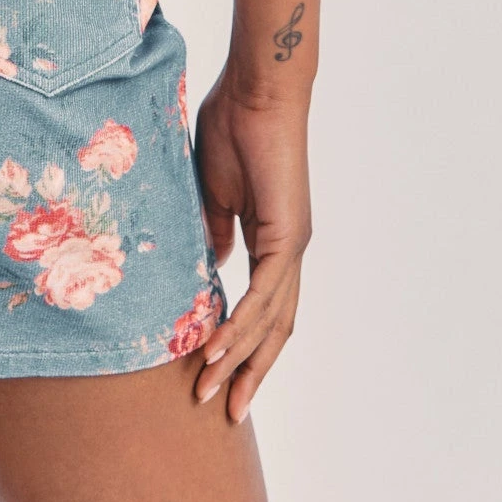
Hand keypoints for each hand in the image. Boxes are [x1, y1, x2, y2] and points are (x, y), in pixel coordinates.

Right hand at [191, 72, 311, 421]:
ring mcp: (292, 246)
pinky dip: (241, 325)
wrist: (257, 90)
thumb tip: (211, 268)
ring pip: (270, 321)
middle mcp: (289, 252)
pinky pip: (264, 294)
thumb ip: (213, 232)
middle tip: (222, 411)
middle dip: (248, 372)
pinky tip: (218, 348)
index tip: (212, 376)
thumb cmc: (232, 127)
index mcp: (272, 241)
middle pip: (274, 329)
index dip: (241, 345)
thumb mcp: (211, 191)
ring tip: (209, 390)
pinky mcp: (287, 236)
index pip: (261, 308)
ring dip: (240, 359)